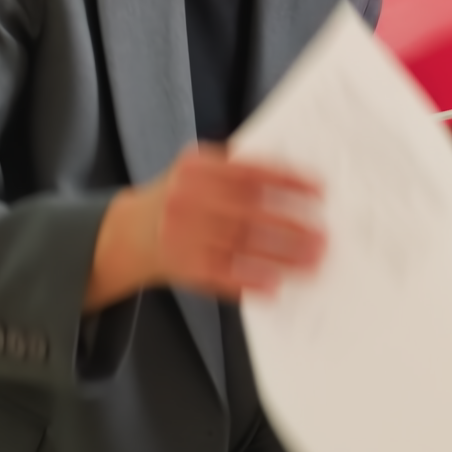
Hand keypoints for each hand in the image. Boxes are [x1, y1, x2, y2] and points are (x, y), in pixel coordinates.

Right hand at [85, 144, 325, 308]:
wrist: (128, 233)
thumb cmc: (178, 199)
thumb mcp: (197, 172)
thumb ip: (235, 171)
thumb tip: (295, 180)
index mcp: (195, 167)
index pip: (250, 172)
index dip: (288, 180)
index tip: (319, 191)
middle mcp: (186, 197)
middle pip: (248, 210)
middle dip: (291, 224)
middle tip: (323, 236)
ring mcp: (181, 233)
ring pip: (240, 245)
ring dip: (281, 255)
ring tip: (311, 261)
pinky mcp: (181, 265)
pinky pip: (222, 274)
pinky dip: (251, 281)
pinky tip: (276, 284)